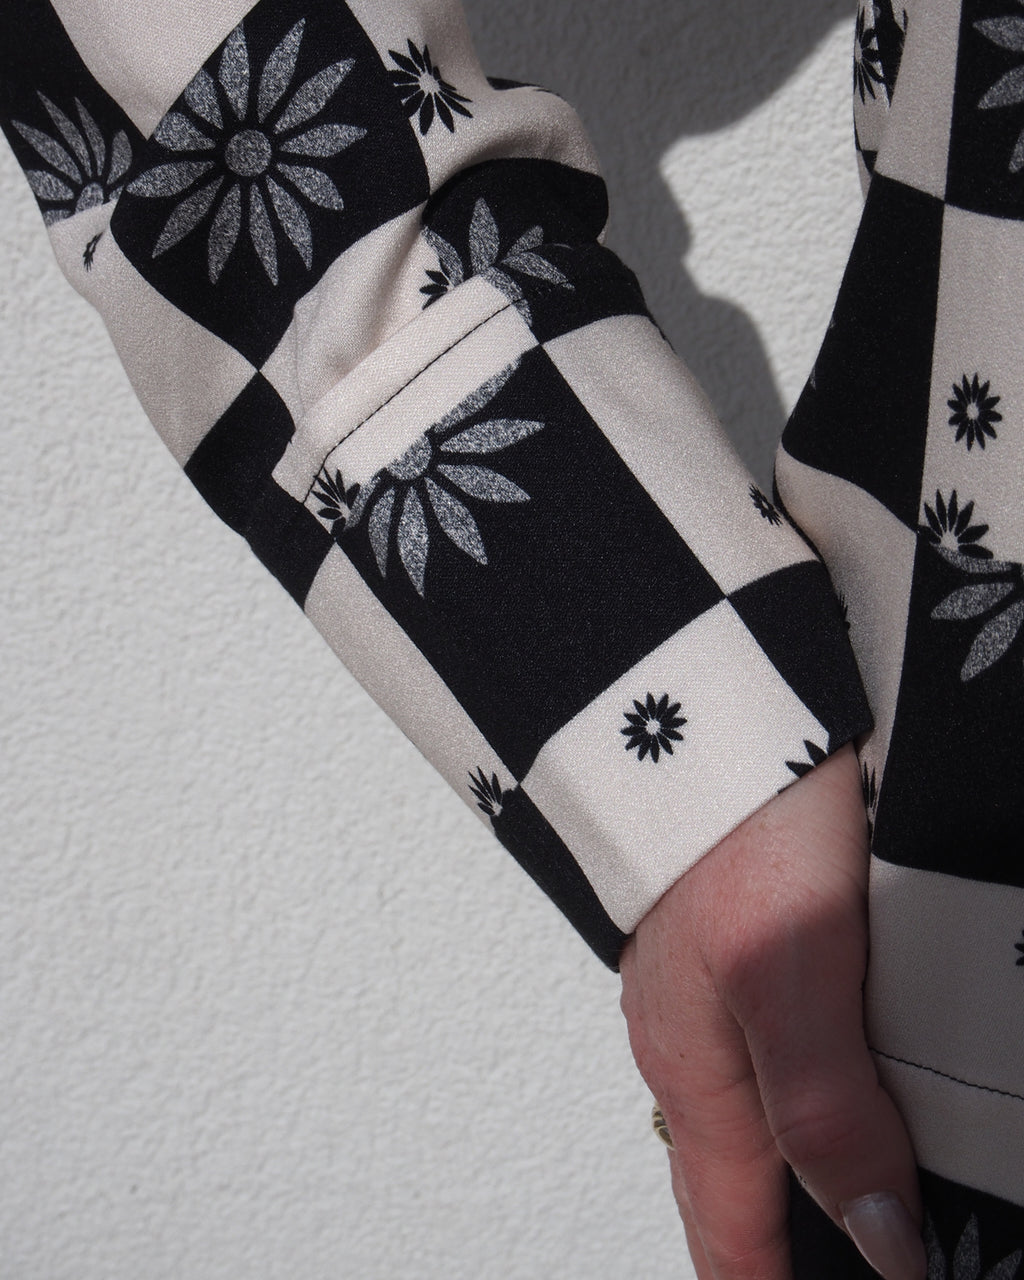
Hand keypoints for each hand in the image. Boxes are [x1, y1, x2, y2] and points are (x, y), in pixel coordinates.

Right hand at [619, 745, 925, 1279]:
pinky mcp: (729, 952)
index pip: (732, 1244)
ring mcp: (701, 999)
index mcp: (697, 1075)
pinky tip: (834, 1102)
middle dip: (783, 1258)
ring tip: (848, 1227)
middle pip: (734, 1199)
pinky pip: (759, 1062)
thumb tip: (876, 1239)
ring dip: (791, 1192)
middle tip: (860, 1273)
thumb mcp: (790, 970)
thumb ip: (824, 1108)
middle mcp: (689, 1050)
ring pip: (749, 1132)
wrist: (699, 705)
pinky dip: (798, 1111)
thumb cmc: (729, 823)